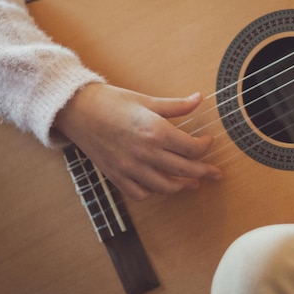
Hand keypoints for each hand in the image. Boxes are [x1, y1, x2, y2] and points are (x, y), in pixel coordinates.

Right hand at [54, 83, 219, 200]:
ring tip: (192, 182)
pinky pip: (141, 194)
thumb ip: (176, 106)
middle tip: (215, 173)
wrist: (78, 110)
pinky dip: (154, 192)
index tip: (208, 141)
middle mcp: (145, 153)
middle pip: (184, 170)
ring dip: (182, 185)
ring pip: (166, 187)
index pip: (191, 148)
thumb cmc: (113, 101)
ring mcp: (130, 168)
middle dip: (204, 172)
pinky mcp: (116, 176)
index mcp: (155, 131)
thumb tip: (199, 99)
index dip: (205, 147)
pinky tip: (161, 185)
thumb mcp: (147, 100)